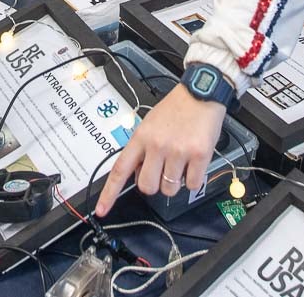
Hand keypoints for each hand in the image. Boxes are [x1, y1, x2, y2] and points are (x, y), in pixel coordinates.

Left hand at [95, 84, 226, 216]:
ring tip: (180, 161)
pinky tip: (193, 162)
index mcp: (141, 137)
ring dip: (175, 182)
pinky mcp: (199, 155)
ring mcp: (178, 151)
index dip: (109, 193)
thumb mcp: (149, 124)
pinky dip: (193, 179)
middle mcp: (157, 145)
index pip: (120, 170)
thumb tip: (137, 174)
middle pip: (147, 187)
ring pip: (170, 189)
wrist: (201, 93)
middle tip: (162, 171)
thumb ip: (141, 149)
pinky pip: (192, 184)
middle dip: (154, 184)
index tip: (102, 209)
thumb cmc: (176, 108)